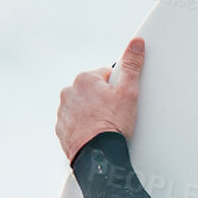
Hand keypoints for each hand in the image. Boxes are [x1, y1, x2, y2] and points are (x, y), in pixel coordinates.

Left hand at [55, 37, 145, 160]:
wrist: (98, 154)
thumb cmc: (113, 124)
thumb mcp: (128, 92)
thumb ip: (132, 65)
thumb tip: (136, 43)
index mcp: (85, 79)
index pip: (106, 76)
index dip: (117, 89)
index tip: (121, 101)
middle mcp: (69, 92)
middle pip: (93, 91)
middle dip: (104, 100)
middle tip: (115, 114)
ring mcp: (63, 111)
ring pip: (83, 107)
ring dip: (93, 113)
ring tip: (106, 125)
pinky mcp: (61, 128)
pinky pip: (75, 122)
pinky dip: (84, 126)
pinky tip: (96, 133)